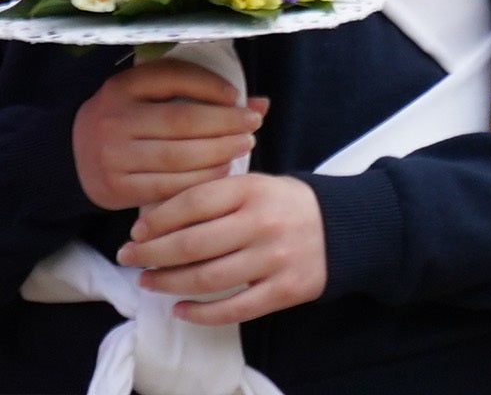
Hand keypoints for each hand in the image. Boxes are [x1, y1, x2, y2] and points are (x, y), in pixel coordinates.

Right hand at [74, 57, 263, 211]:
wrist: (74, 156)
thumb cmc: (132, 119)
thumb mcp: (156, 96)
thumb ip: (204, 94)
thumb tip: (262, 104)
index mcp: (123, 86)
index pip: (175, 78)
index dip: (212, 86)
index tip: (237, 97)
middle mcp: (113, 119)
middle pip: (183, 121)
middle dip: (226, 124)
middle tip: (253, 126)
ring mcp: (111, 156)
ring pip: (178, 156)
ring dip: (219, 153)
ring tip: (243, 146)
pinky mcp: (114, 188)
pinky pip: (167, 186)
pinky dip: (200, 179)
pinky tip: (222, 171)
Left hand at [121, 171, 325, 326]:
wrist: (348, 228)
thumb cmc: (289, 206)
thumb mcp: (258, 186)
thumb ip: (215, 197)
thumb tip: (154, 220)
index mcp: (255, 190)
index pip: (193, 203)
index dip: (157, 220)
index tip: (136, 232)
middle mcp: (264, 222)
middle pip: (191, 245)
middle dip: (150, 255)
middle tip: (130, 259)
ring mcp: (276, 258)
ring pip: (206, 279)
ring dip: (168, 284)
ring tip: (149, 282)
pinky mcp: (284, 289)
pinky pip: (232, 309)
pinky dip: (199, 314)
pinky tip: (180, 309)